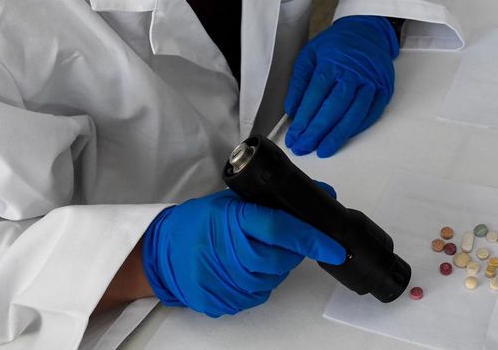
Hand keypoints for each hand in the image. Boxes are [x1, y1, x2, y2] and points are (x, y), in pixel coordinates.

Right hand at [142, 189, 344, 317]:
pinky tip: (243, 266)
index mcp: (235, 221)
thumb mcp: (235, 200)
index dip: (313, 239)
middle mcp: (232, 253)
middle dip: (290, 249)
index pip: (282, 229)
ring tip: (252, 250)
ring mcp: (227, 282)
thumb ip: (276, 200)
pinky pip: (258, 293)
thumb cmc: (197, 223)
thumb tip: (323, 195)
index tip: (335, 246)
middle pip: (282, 257)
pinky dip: (259, 280)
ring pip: (273, 277)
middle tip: (275, 237)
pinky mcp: (225, 302)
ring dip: (274, 265)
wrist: (162, 254)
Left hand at [284, 15, 398, 157]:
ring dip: (338, 134)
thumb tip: (292, 109)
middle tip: (304, 147)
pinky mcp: (384, 89)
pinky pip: (371, 113)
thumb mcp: (310, 54)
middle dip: (317, 131)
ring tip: (323, 149)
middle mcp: (354, 73)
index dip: (304, 118)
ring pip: (354, 113)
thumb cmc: (336, 45)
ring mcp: (371, 82)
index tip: (294, 135)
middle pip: (334, 107)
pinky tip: (344, 137)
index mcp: (333, 62)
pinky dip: (357, 127)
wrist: (367, 31)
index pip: (316, 95)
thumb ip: (300, 82)